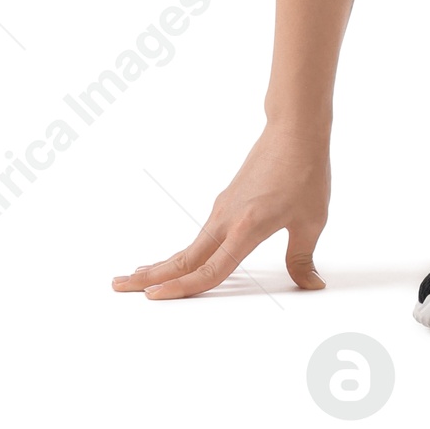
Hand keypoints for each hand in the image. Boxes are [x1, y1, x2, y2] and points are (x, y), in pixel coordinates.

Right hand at [112, 122, 330, 300]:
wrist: (295, 130)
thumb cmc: (306, 172)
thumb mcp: (312, 220)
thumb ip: (302, 258)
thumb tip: (311, 285)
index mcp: (247, 227)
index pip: (211, 269)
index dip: (183, 288)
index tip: (153, 298)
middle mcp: (227, 219)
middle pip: (184, 257)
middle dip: (150, 275)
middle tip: (117, 287)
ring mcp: (223, 209)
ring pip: (190, 246)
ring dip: (163, 263)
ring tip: (136, 277)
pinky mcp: (226, 201)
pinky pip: (201, 235)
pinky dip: (183, 250)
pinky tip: (179, 258)